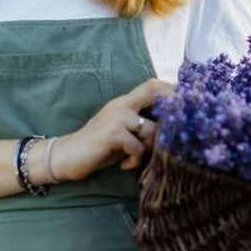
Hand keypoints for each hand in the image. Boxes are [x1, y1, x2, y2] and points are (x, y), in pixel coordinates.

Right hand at [52, 78, 172, 181]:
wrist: (65, 156)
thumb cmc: (98, 148)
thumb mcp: (122, 133)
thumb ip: (141, 127)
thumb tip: (172, 132)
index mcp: (125, 103)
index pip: (152, 85)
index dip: (171, 90)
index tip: (185, 105)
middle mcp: (121, 105)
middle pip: (154, 91)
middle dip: (169, 115)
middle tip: (169, 138)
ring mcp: (117, 117)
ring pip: (152, 130)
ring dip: (148, 149)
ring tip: (134, 159)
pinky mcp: (112, 133)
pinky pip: (138, 147)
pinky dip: (134, 160)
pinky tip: (124, 165)